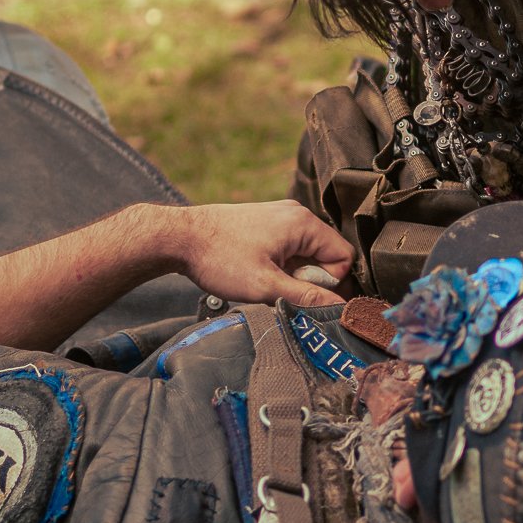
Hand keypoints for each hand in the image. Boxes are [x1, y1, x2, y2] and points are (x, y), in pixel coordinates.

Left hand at [175, 202, 353, 308]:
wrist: (179, 237)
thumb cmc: (219, 257)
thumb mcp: (266, 285)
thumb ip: (306, 297)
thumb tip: (340, 308)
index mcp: (303, 223)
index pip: (344, 257)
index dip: (330, 283)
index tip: (304, 295)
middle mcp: (296, 214)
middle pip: (326, 255)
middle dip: (309, 280)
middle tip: (281, 290)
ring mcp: (279, 217)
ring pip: (305, 254)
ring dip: (292, 275)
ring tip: (265, 283)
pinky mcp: (265, 223)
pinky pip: (288, 248)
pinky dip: (279, 266)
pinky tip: (256, 273)